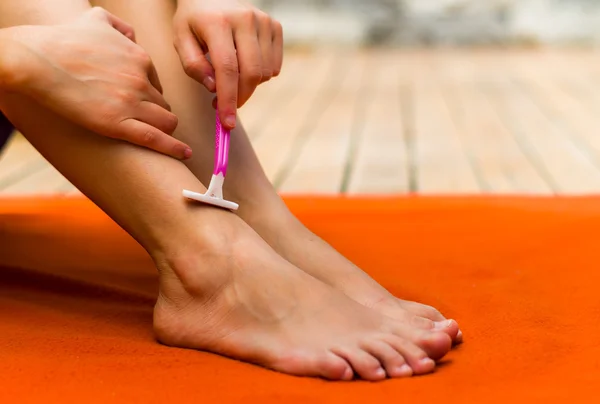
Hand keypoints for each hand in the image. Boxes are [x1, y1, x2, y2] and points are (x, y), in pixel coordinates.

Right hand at [1, 8, 190, 159]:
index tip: (145, 103)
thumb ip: (119, 26)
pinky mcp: (117, 124)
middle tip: (146, 120)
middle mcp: (140, 80)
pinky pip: (155, 139)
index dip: (151, 95)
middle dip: (157, 112)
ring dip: (164, 128)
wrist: (36, 60)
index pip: (158, 84)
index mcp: (139, 58)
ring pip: (165, 121)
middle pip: (163, 104)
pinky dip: (173, 148)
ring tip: (161, 135)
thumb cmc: (62, 40)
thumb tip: (132, 36)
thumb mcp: (96, 20)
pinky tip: (184, 153)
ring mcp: (130, 103)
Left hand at [173, 0, 282, 129]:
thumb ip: (193, 66)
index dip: (228, 99)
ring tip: (230, 77)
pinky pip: (274, 67)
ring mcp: (264, 21)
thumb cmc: (193, 21)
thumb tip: (214, 88)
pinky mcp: (275, 26)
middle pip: (251, 74)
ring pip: (264, 73)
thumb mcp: (181, 39)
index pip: (227, 69)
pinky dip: (260, 75)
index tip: (227, 123)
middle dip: (239, 98)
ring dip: (248, 86)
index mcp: (217, 22)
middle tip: (224, 106)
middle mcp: (245, 18)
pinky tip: (244, 65)